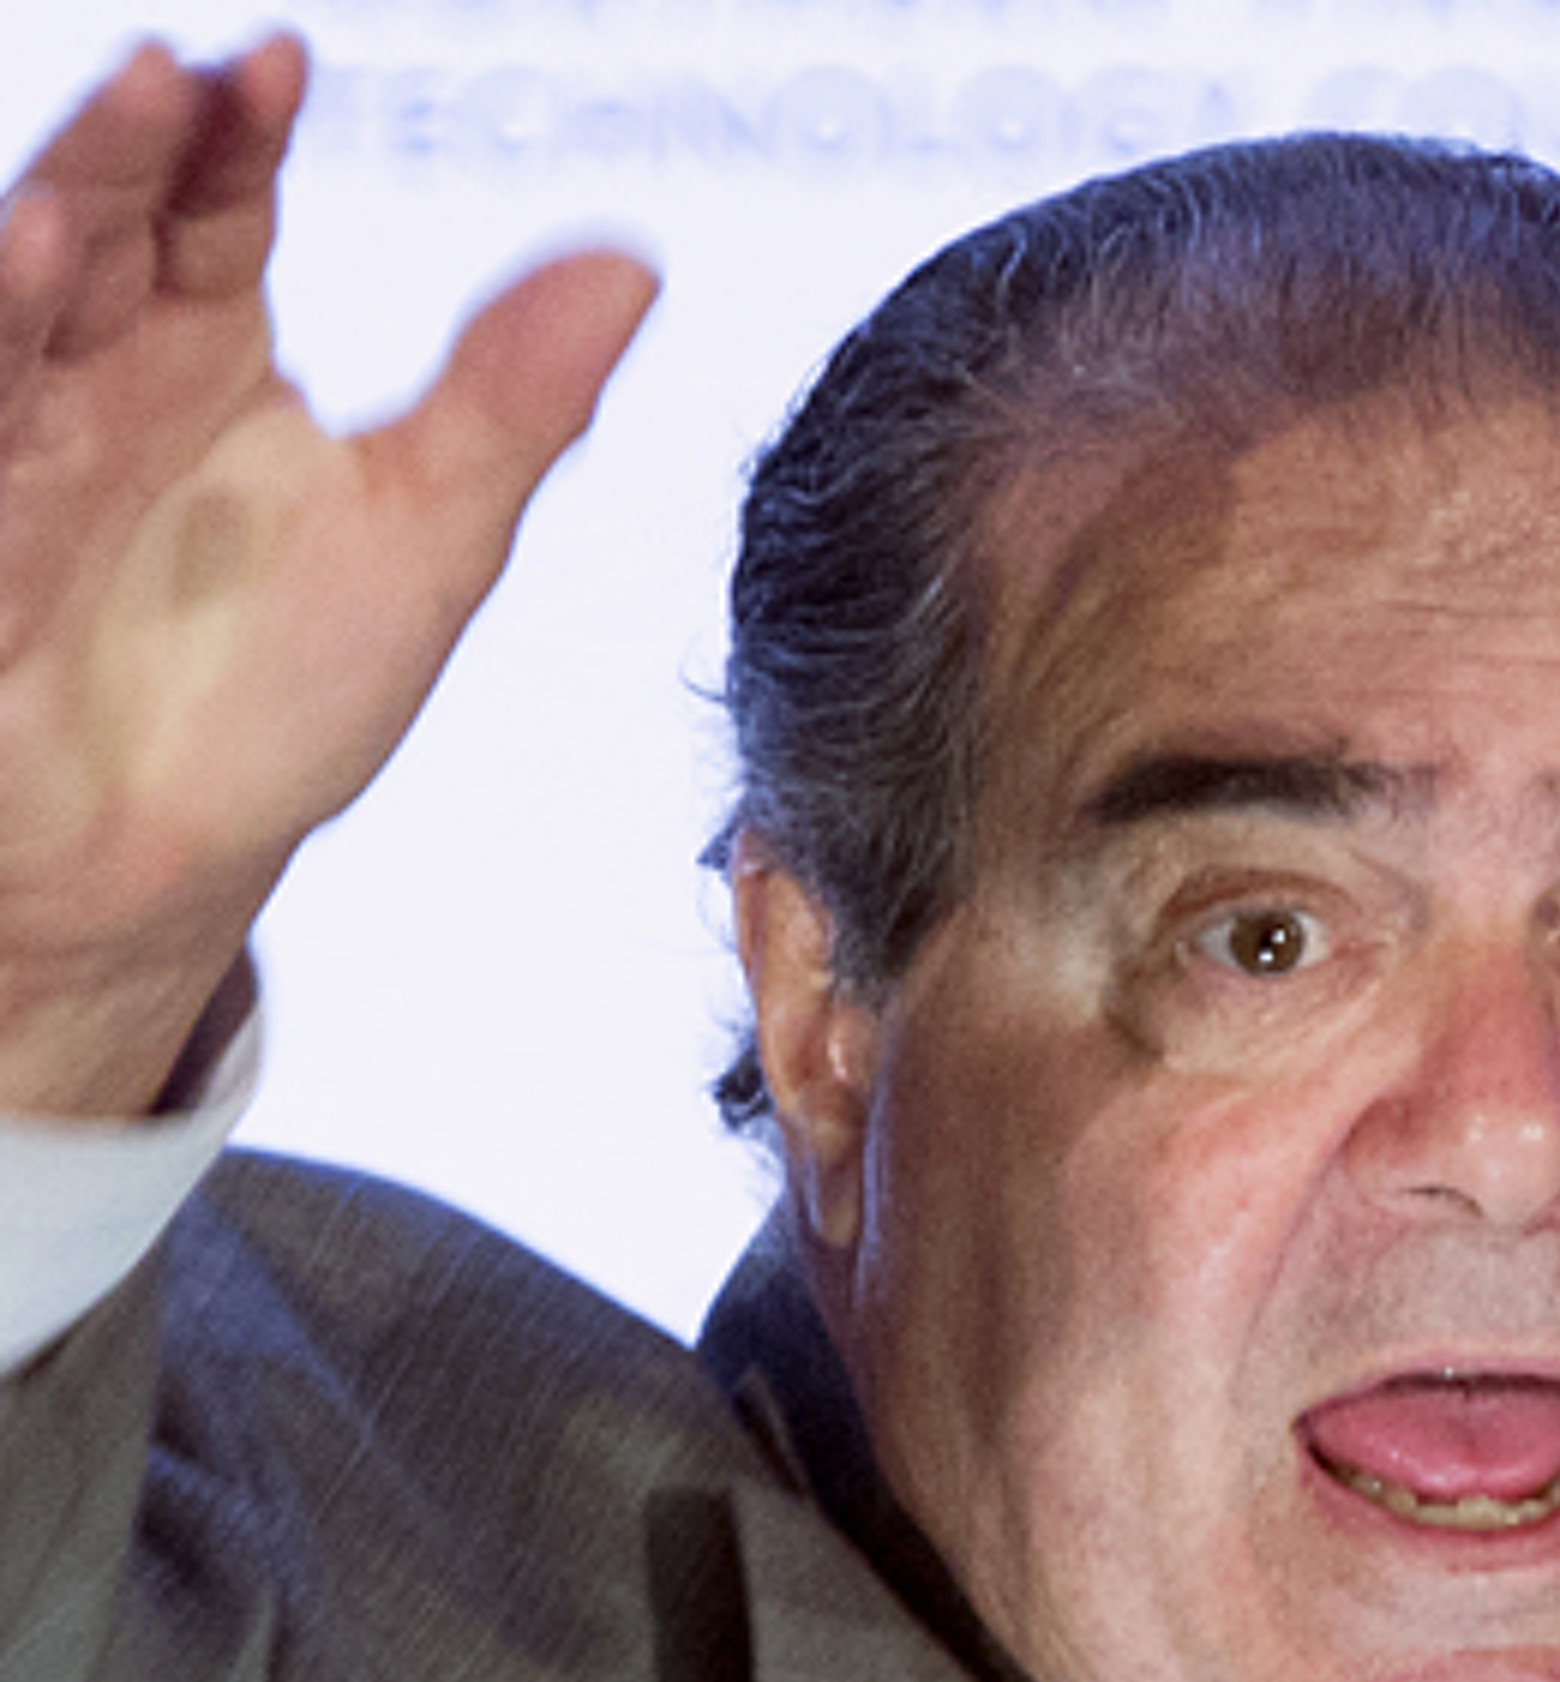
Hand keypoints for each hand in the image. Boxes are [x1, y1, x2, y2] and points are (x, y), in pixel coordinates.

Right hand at [0, 31, 655, 1115]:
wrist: (174, 858)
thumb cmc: (278, 697)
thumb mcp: (430, 540)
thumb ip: (513, 405)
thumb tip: (630, 266)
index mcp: (206, 349)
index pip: (220, 200)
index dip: (244, 130)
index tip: (287, 68)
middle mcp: (100, 373)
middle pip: (107, 218)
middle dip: (135, 143)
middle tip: (184, 74)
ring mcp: (18, 448)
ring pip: (17, 305)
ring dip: (47, 223)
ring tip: (95, 160)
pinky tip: (30, 269)